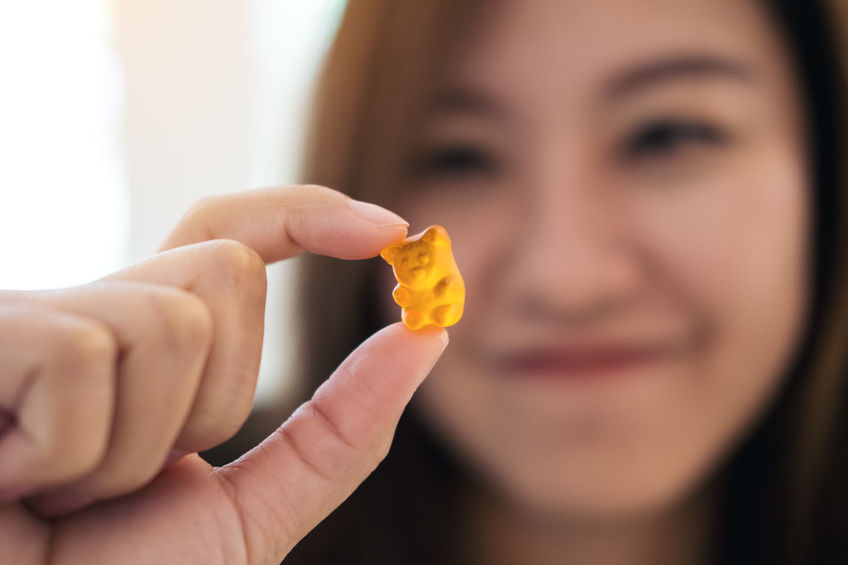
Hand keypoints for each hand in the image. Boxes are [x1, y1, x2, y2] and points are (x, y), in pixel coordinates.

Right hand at [0, 185, 447, 563]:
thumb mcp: (256, 511)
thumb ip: (342, 430)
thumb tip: (428, 338)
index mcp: (154, 347)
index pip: (230, 237)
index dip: (306, 215)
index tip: (391, 234)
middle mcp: (98, 314)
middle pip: (226, 273)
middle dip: (217, 397)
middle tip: (138, 480)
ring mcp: (37, 319)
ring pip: (174, 318)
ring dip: (141, 444)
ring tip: (68, 496)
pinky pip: (86, 355)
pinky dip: (73, 455)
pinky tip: (18, 484)